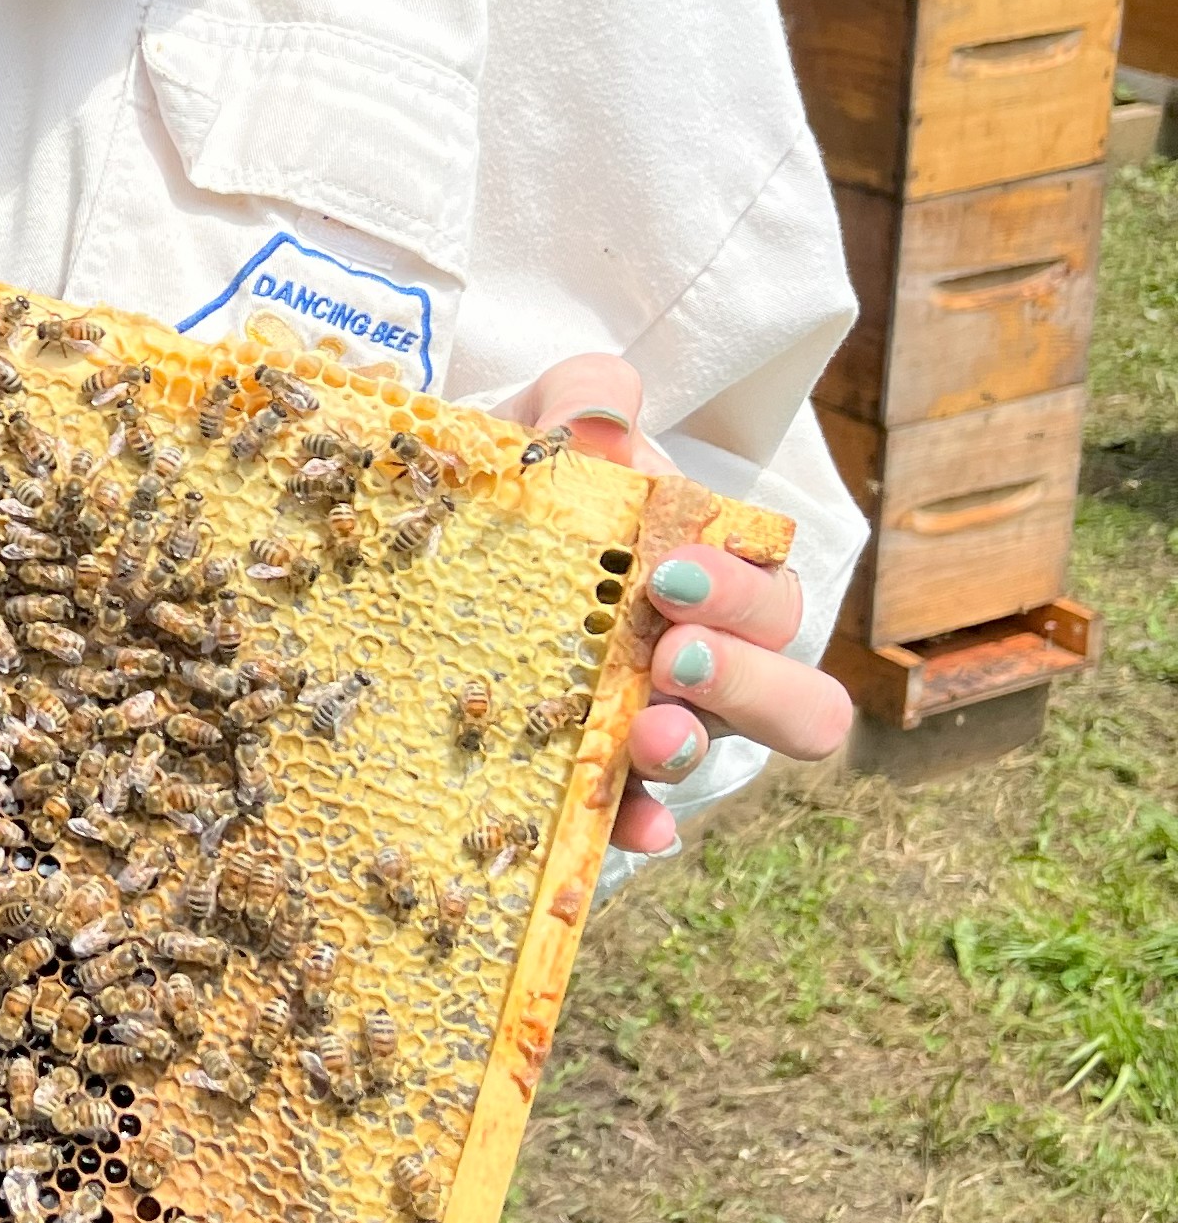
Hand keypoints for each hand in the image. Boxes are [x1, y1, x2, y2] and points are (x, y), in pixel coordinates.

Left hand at [508, 355, 850, 855]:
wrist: (434, 536)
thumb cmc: (518, 483)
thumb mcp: (535, 429)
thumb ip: (578, 399)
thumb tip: (603, 418)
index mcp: (712, 580)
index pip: (769, 597)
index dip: (742, 592)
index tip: (672, 573)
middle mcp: (702, 663)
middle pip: (788, 696)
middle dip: (741, 678)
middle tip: (668, 654)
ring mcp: (652, 728)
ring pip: (715, 758)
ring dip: (689, 749)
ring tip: (645, 730)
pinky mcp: (592, 778)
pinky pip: (632, 818)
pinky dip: (635, 823)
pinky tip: (626, 823)